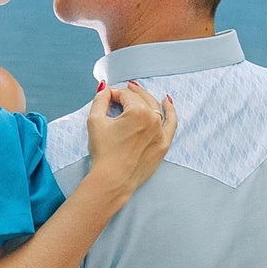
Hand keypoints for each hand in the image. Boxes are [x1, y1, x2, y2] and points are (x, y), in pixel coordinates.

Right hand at [82, 82, 175, 200]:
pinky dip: (170, 111)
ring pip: (154, 108)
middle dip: (127, 95)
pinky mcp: (164, 144)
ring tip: (136, 92)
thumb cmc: (104, 153)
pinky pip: (171, 123)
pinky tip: (167, 101)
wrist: (113, 180)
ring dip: (144, 99)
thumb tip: (105, 87)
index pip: (125, 95)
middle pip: (140, 99)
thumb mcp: (95, 121)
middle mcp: (153, 119)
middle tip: (116, 96)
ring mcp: (161, 132)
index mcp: (138, 111)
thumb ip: (100, 100)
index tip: (105, 99)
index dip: (112, 94)